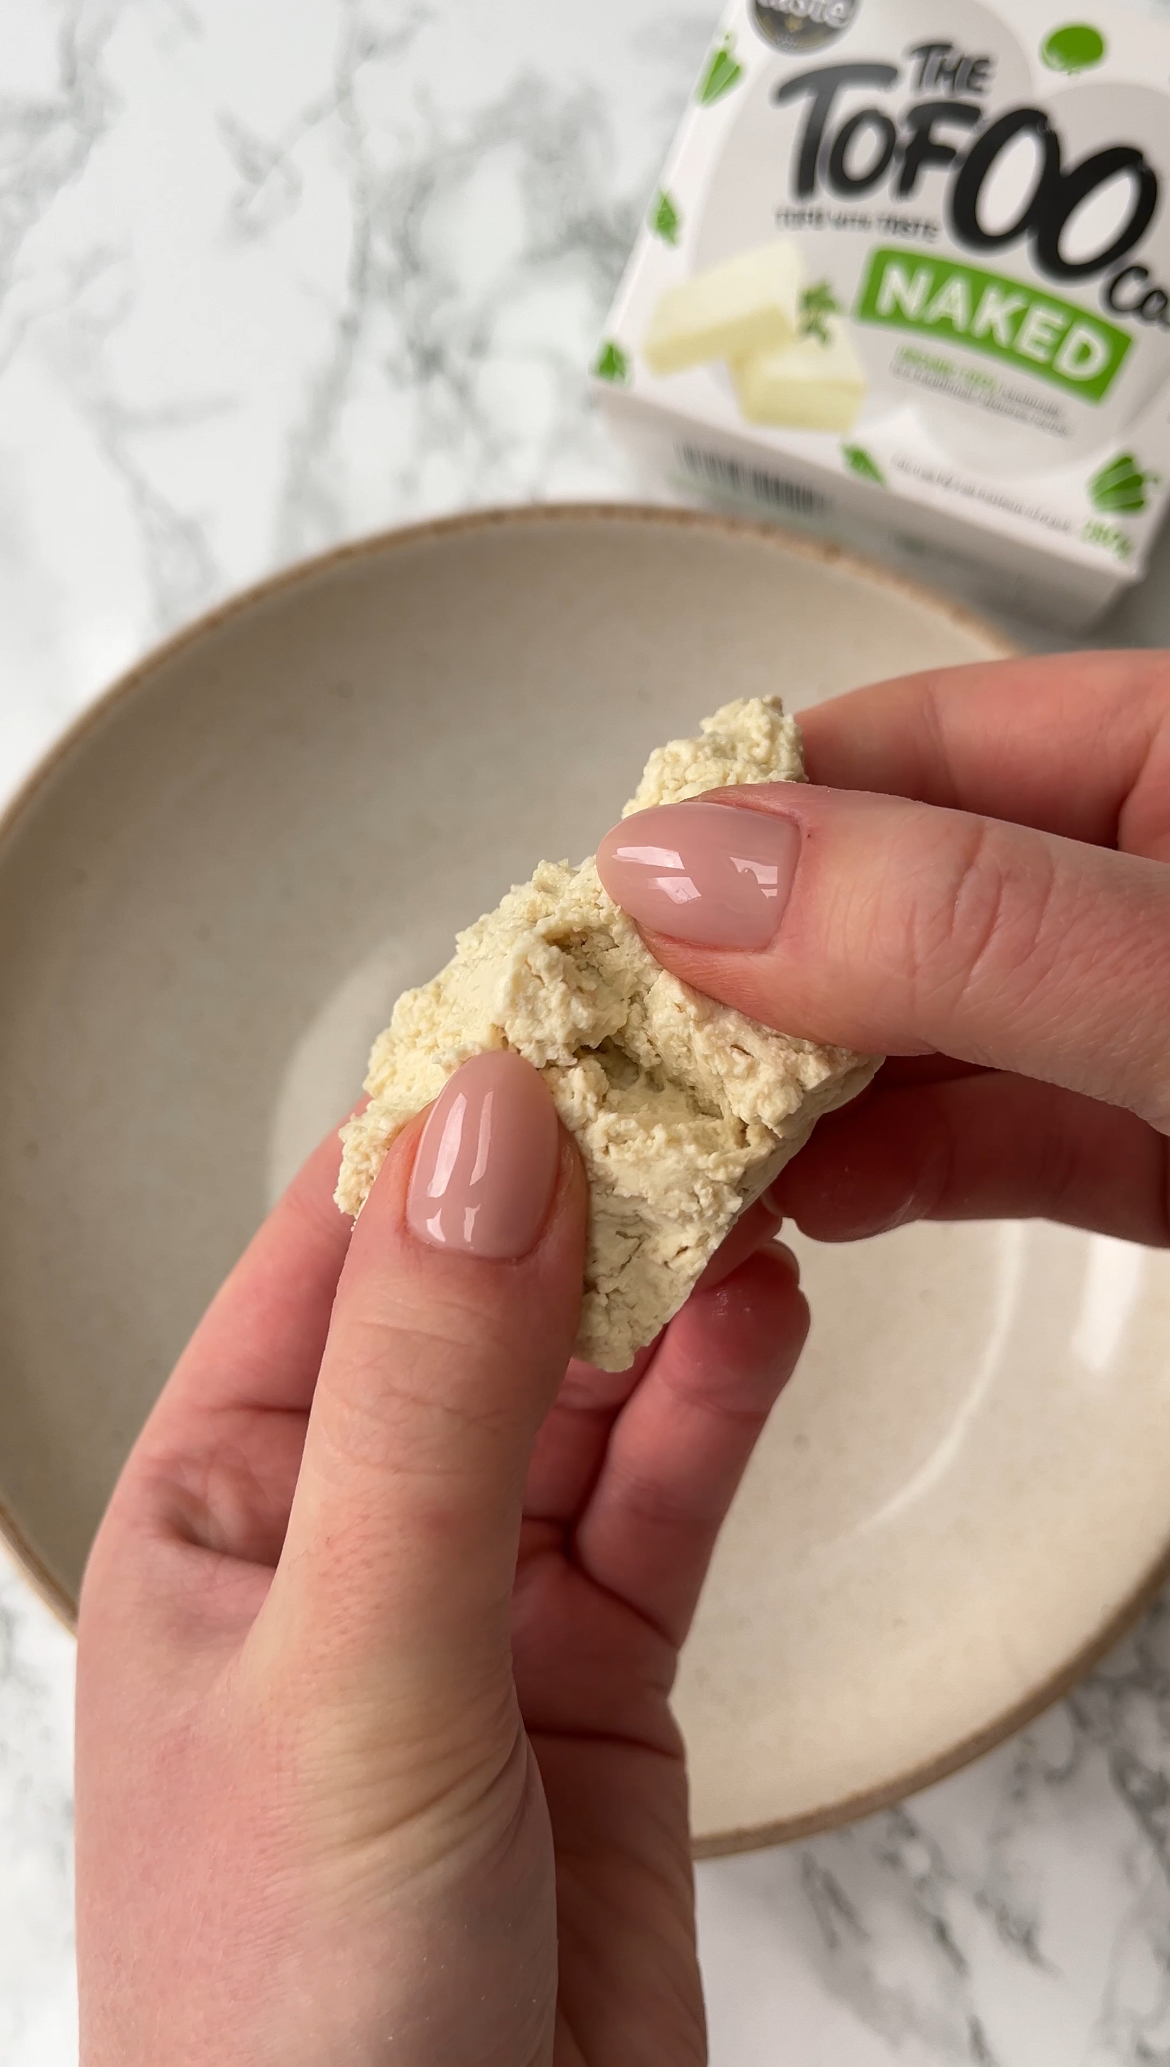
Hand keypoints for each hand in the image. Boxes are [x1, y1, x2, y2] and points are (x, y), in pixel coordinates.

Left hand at [76, 1053, 807, 2065]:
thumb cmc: (288, 2012)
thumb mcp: (356, 1660)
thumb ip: (428, 1392)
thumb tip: (481, 1123)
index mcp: (220, 1500)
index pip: (339, 1245)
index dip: (450, 1111)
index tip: (565, 989)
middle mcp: (346, 1530)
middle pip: (482, 1295)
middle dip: (587, 1180)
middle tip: (701, 1052)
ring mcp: (480, 1598)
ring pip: (588, 1382)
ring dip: (669, 1275)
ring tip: (760, 1152)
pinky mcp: (603, 1671)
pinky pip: (663, 1495)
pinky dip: (719, 1397)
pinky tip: (768, 1307)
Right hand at [596, 650, 1169, 1247]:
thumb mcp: (1167, 981)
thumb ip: (947, 921)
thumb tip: (683, 870)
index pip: (917, 743)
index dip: (754, 816)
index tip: (614, 912)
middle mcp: (1145, 872)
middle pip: (903, 896)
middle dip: (757, 977)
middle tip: (607, 1053)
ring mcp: (1149, 1016)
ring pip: (943, 1033)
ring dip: (810, 1099)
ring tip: (674, 1152)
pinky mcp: (1167, 1154)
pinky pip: (1015, 1140)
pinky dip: (910, 1169)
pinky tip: (811, 1197)